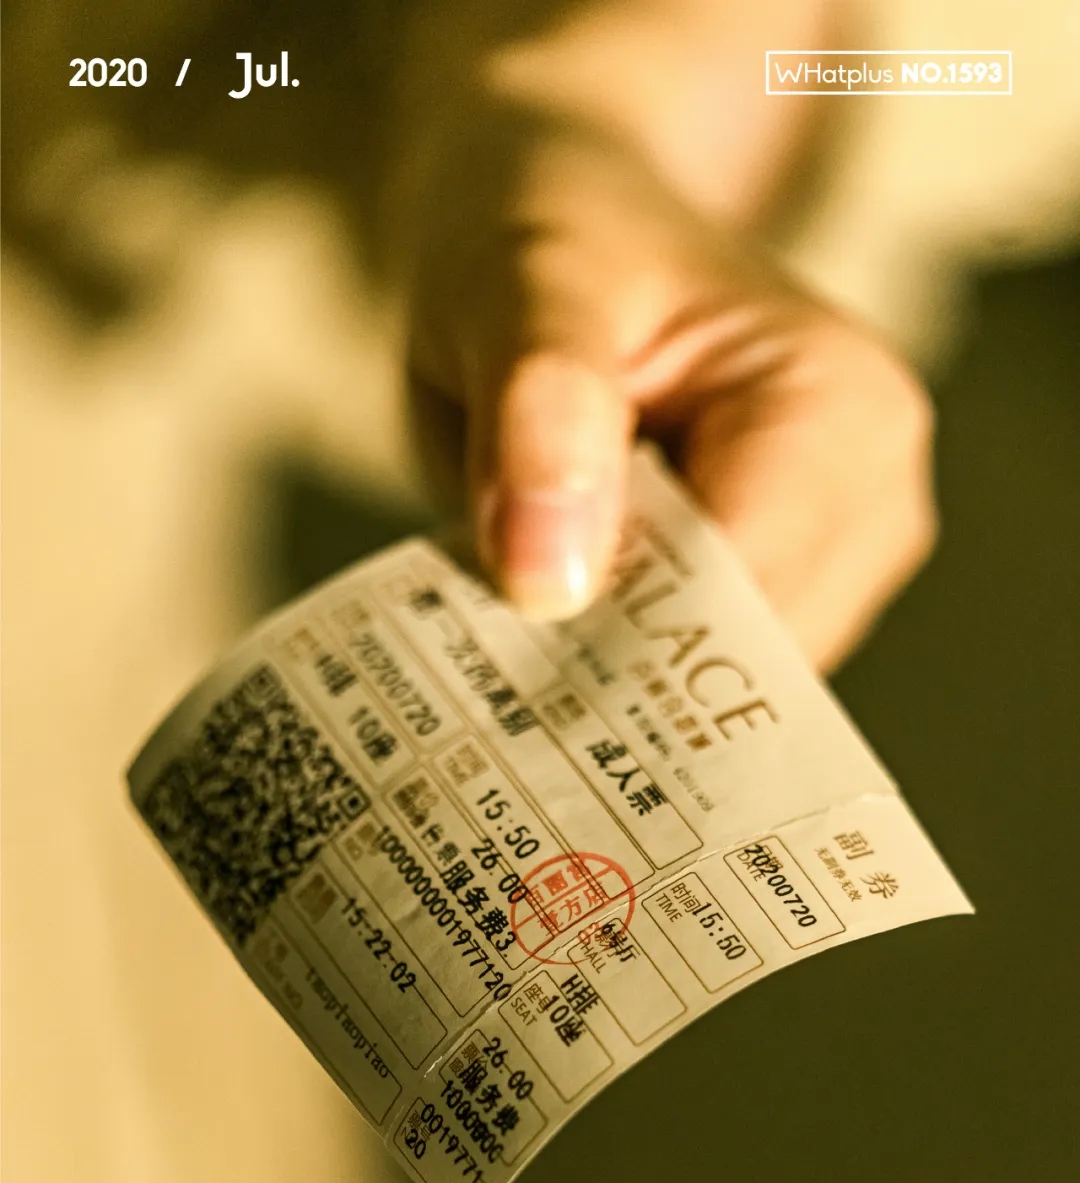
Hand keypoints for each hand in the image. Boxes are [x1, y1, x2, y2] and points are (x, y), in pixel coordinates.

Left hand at [401, 124, 934, 669]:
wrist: (568, 219)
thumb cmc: (550, 229)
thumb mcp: (516, 280)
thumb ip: (538, 407)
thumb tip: (550, 580)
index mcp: (837, 408)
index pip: (739, 599)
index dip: (618, 654)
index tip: (503, 673)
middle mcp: (872, 494)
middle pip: (739, 664)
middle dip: (611, 676)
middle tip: (488, 649)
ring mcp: (842, 556)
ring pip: (720, 692)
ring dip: (607, 678)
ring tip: (516, 609)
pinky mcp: (794, 592)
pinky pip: (704, 676)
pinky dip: (619, 667)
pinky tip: (555, 617)